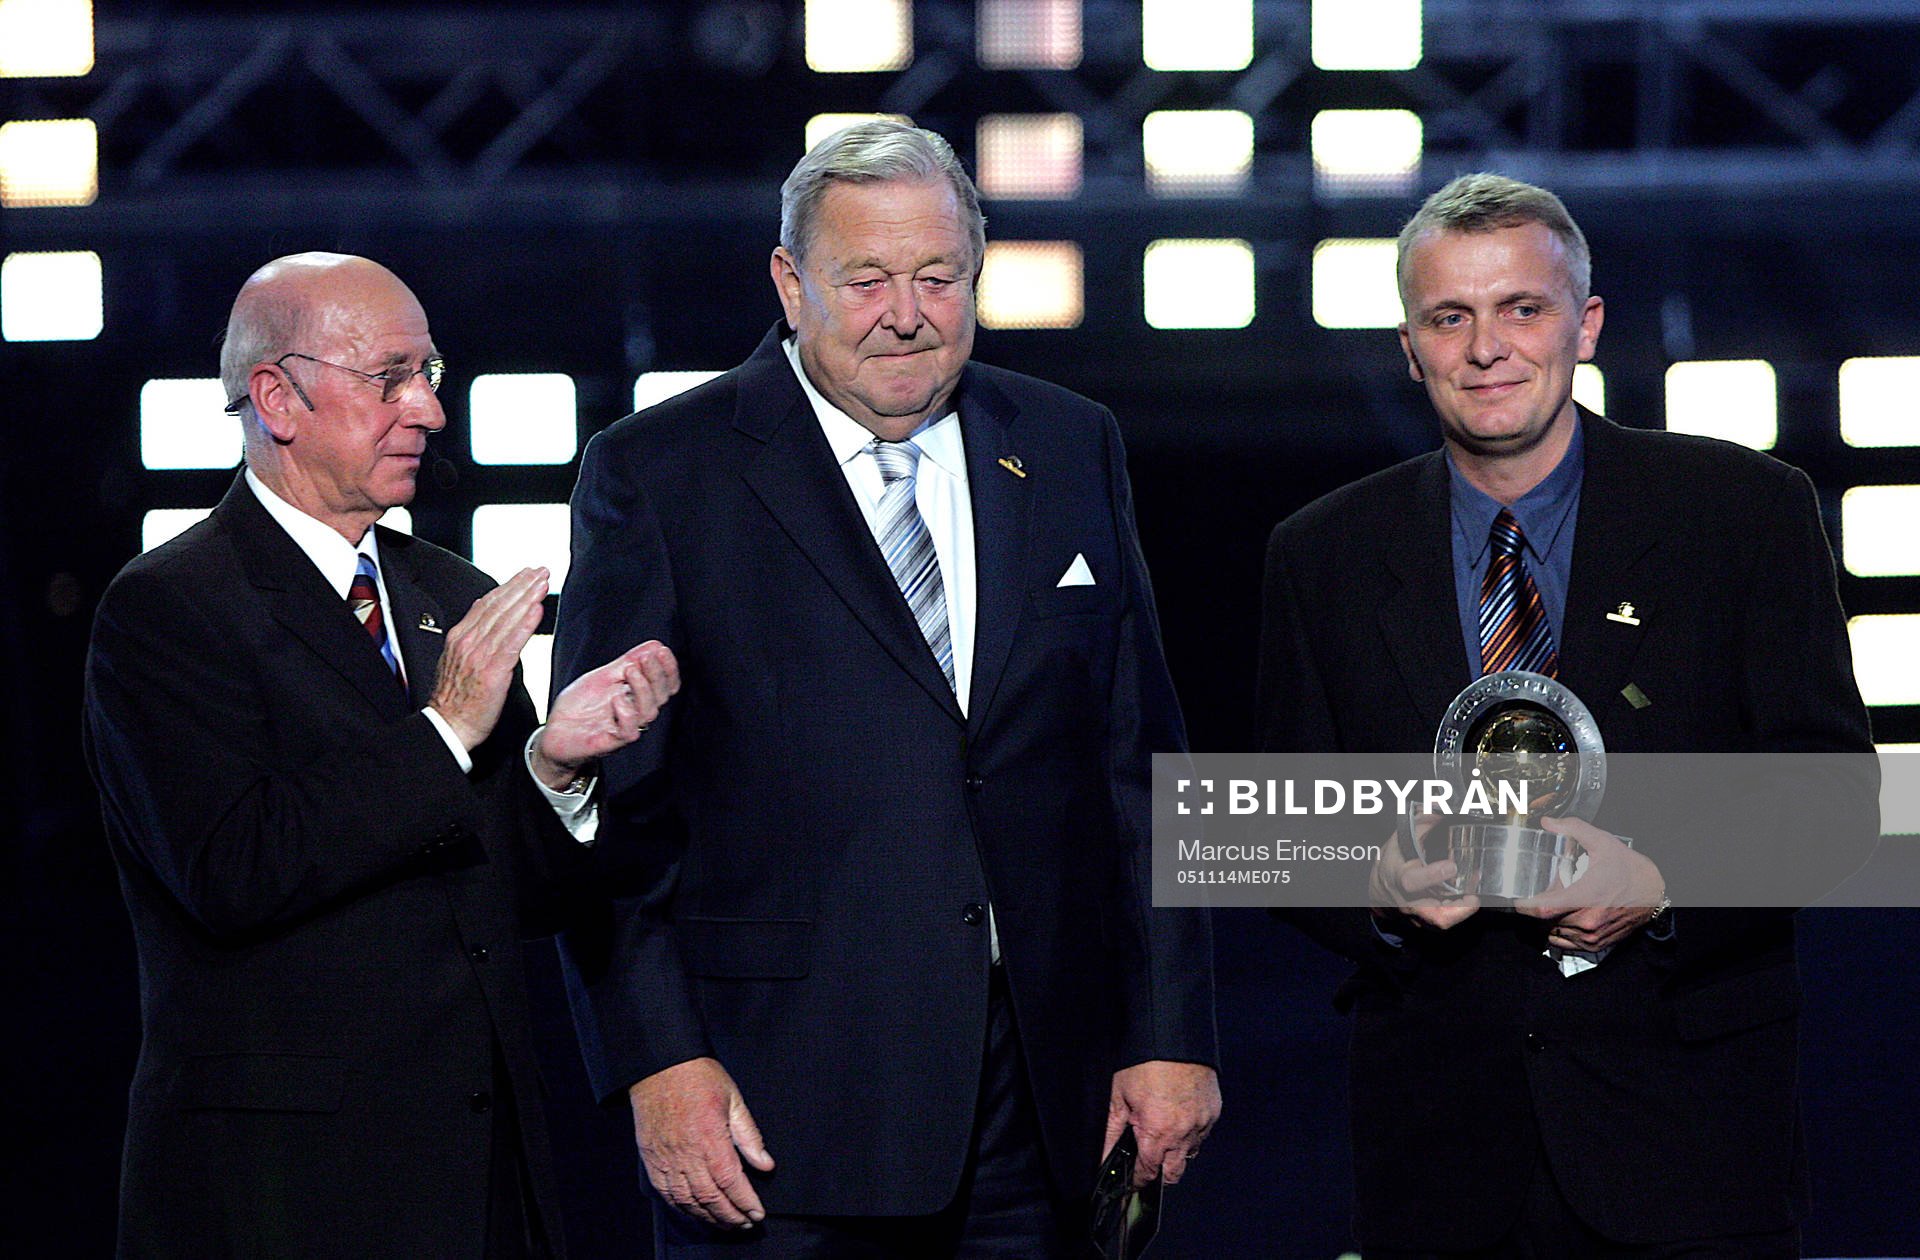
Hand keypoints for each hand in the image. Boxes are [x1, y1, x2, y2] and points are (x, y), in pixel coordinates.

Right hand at [428, 568, 547, 750]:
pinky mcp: (492, 671)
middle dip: (522, 585)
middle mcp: (469, 641)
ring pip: (507, 619)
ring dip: (527, 597)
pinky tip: (537, 610)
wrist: (447, 725)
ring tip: (543, 583)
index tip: (527, 574)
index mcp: (461, 636)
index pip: (488, 603)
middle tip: (541, 571)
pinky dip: (525, 624)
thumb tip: (481, 608)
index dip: (509, 586)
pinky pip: (512, 642)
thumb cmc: (456, 697)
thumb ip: (471, 633)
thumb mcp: (458, 658)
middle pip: (499, 605)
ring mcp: (480, 655)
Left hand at [531, 639, 680, 788]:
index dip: (668, 669)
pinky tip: (616, 698)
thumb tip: (653, 645)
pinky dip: (626, 713)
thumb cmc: (581, 705)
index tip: (661, 650)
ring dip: (643, 689)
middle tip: (645, 658)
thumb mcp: (604, 677)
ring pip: (648, 713)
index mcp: (637, 697)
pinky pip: (629, 732)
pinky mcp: (611, 741)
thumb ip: (628, 662)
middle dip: (656, 675)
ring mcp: (625, 727)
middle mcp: (636, 713)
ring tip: (629, 671)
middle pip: (661, 697)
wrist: (555, 731)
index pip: (665, 685)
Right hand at [629, 1058, 774, 1229]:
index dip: (745, 1201)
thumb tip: (765, 1163)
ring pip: (688, 1201)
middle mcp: (686, 1153)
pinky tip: (696, 1212)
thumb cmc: (697, 1078)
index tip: (757, 1212)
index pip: (730, 1181)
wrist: (659, 1067)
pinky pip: (667, 1194)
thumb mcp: (733, 1099)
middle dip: (730, 1216)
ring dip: (708, 1217)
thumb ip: (749, 1135)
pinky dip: (683, 1208)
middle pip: (710, 1198)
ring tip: (726, 1223)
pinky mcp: (652, 1160)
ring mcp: (666, 1159)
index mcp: (709, 1137)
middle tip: (745, 1223)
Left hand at [1102, 1061, 1220, 1187]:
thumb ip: (1111, 1131)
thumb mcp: (1119, 1096)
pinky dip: (1191, 1134)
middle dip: (1160, 1173)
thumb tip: (1102, 1155)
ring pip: (1190, 1154)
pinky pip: (1202, 1135)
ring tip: (1163, 1136)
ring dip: (1176, 1153)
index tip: (1133, 1181)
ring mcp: (1201, 1125)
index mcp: (1157, 1133)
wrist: (1175, 1038)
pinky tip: (1178, 1118)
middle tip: (1147, 1162)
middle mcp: (1183, 1134)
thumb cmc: (1145, 1063)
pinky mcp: (1213, 1113)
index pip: (1148, 1172)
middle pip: (1173, 1173)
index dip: (1138, 1180)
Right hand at [1370, 813, 1479, 929]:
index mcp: (1399, 878)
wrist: (1381, 892)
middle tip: (1473, 896)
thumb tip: (1441, 808)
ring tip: (1475, 892)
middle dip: (1457, 911)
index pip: (1412, 881)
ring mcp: (1421, 916)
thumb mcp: (1399, 840)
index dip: (1432, 875)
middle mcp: (1410, 901)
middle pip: (1434, 916)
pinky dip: (1461, 910)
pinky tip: (1469, 895)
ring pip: (1444, 922)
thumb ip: (1421, 825)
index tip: (1452, 866)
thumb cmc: (1392, 864)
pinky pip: (1448, 920)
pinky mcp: (1430, 922)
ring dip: (1464, 910)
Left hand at [1514, 816, 1665, 952]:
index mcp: (1584, 898)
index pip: (1541, 909)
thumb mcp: (1602, 842)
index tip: (1517, 897)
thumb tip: (1547, 822)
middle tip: (1544, 894)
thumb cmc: (1627, 868)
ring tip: (1560, 903)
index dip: (1523, 905)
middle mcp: (1586, 922)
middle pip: (1545, 921)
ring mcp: (1591, 937)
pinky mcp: (1596, 945)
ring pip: (1554, 934)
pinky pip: (1566, 944)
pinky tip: (1567, 916)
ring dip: (1550, 921)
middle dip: (1539, 908)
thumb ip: (1573, 829)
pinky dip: (1561, 932)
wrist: (1653, 891)